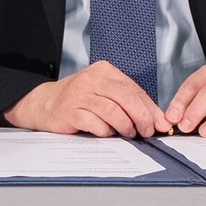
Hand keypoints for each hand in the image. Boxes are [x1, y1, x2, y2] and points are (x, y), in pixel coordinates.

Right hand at [4, 61, 168, 136]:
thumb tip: (157, 120)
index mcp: (104, 71)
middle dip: (142, 118)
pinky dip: (105, 131)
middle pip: (126, 98)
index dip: (150, 109)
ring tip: (128, 134)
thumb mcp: (104, 94)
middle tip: (148, 131)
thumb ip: (129, 104)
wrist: (44, 104)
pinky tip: (105, 133)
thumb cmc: (79, 101)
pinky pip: (95, 123)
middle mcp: (91, 79)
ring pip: (112, 111)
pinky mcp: (70, 111)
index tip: (160, 124)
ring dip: (125, 126)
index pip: (134, 89)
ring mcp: (79, 94)